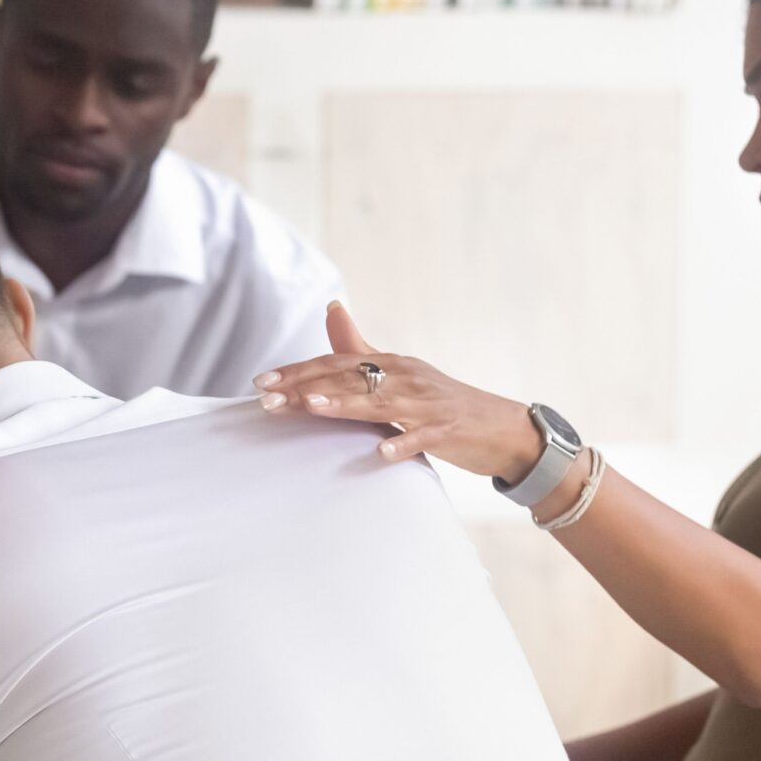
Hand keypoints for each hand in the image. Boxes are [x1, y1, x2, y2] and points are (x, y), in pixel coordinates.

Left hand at [253, 303, 546, 482]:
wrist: (499, 427)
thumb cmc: (440, 402)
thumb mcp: (399, 372)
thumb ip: (360, 347)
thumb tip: (332, 307)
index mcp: (391, 364)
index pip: (336, 364)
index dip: (298, 372)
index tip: (261, 382)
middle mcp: (406, 377)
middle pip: (350, 378)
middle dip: (307, 387)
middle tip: (267, 398)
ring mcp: (427, 404)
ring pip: (381, 402)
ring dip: (345, 404)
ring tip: (312, 407)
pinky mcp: (447, 431)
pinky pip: (422, 437)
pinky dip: (403, 444)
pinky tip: (381, 454)